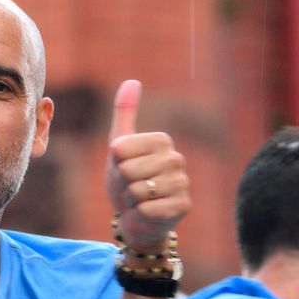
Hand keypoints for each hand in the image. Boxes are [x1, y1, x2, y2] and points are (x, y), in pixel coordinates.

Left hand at [104, 80, 190, 251]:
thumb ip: (124, 114)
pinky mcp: (182, 206)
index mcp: (161, 140)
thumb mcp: (120, 146)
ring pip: (138, 191)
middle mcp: (176, 159)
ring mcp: (182, 183)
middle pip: (128, 171)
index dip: (115, 163)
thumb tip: (132, 81)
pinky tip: (148, 212)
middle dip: (122, 184)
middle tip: (131, 188)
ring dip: (131, 200)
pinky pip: (147, 209)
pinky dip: (140, 214)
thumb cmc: (128, 180)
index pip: (120, 149)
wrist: (138, 217)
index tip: (125, 168)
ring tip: (139, 200)